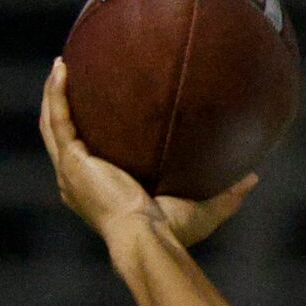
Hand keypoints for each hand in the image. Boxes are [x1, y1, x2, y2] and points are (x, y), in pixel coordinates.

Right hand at [38, 57, 257, 252]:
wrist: (150, 240)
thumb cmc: (171, 236)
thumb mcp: (203, 209)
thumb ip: (226, 193)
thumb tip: (253, 177)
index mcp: (99, 193)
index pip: (87, 159)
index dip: (87, 135)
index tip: (98, 111)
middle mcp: (79, 183)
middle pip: (62, 137)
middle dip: (63, 107)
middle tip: (70, 78)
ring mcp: (72, 172)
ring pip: (52, 124)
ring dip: (53, 94)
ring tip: (60, 65)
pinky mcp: (72, 162)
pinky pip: (58, 119)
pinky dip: (56, 93)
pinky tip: (62, 68)